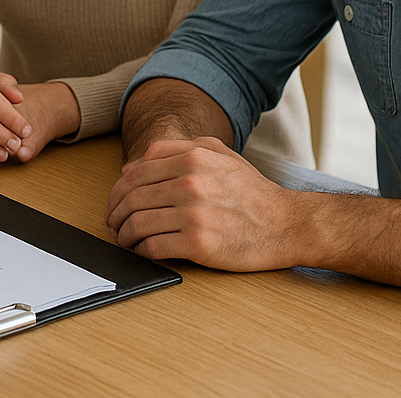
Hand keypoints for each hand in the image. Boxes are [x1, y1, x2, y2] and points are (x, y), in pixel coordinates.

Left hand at [105, 136, 297, 270]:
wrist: (287, 224)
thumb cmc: (253, 192)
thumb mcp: (220, 154)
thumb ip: (178, 149)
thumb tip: (136, 164)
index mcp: (192, 158)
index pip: (135, 172)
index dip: (117, 190)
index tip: (115, 202)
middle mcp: (190, 183)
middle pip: (131, 198)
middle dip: (116, 214)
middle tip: (113, 224)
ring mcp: (194, 214)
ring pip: (137, 223)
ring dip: (123, 235)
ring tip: (124, 240)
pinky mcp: (198, 244)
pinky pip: (153, 247)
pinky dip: (139, 251)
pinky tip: (141, 252)